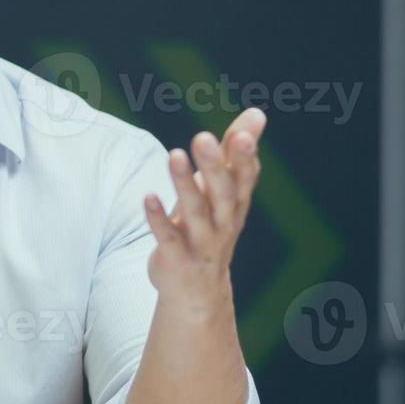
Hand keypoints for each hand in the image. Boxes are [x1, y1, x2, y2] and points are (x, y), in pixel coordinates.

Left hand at [143, 107, 266, 305]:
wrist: (199, 291)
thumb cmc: (212, 228)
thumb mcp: (225, 192)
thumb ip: (235, 152)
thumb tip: (257, 112)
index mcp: (236, 204)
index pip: (245, 178)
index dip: (244, 157)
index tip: (243, 132)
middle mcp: (224, 223)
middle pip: (223, 193)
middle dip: (215, 166)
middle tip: (203, 137)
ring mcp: (201, 242)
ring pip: (195, 212)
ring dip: (184, 184)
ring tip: (174, 154)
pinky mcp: (177, 257)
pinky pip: (168, 237)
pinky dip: (158, 217)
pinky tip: (147, 196)